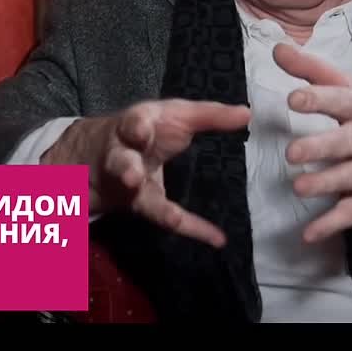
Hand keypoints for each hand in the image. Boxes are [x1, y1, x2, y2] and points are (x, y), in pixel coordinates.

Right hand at [40, 99, 250, 247]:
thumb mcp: (178, 116)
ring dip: (138, 203)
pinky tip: (216, 237)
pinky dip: (193, 228)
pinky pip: (164, 217)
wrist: (105, 153)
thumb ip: (210, 116)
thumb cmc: (152, 130)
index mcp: (134, 127)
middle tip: (131, 177)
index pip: (134, 124)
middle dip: (125, 169)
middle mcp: (125, 155)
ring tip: (149, 206)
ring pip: (129, 196)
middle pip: (120, 163)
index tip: (142, 131)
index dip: (137, 128)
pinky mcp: (140, 205)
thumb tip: (247, 113)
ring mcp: (128, 184)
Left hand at [273, 42, 351, 243]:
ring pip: (351, 179)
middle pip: (348, 143)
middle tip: (292, 153)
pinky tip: (309, 235)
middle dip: (322, 148)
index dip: (318, 99)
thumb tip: (277, 48)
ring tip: (299, 188)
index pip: (341, 100)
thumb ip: (312, 69)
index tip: (293, 99)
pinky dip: (332, 225)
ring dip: (326, 185)